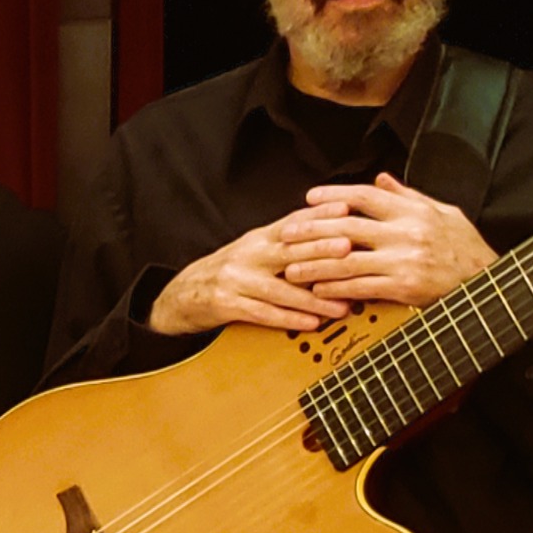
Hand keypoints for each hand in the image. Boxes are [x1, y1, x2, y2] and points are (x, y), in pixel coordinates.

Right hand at [147, 211, 354, 335]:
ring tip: (341, 306)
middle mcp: (247, 254)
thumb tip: (326, 228)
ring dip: (313, 299)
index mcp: (258, 238)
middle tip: (349, 250)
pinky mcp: (226, 304)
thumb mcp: (253, 248)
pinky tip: (311, 323)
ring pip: (280, 289)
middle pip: (288, 251)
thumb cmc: (228, 272)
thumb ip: (285, 239)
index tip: (345, 209)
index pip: (291, 222)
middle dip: (320, 250)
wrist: (183, 294)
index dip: (318, 215)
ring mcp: (235, 279)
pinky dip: (289, 318)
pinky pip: (263, 313)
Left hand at [281, 174, 496, 307]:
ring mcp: (404, 260)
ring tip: (291, 268)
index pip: (365, 196)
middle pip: (347, 227)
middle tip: (286, 233)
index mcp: (413, 211)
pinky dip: (337, 288)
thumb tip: (380, 179)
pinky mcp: (404, 287)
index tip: (308, 198)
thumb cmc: (464, 246)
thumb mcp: (442, 211)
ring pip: (348, 260)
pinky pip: (362, 287)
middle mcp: (406, 232)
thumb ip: (407, 196)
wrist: (487, 280)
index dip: (333, 196)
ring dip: (315, 264)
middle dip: (312, 230)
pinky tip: (318, 289)